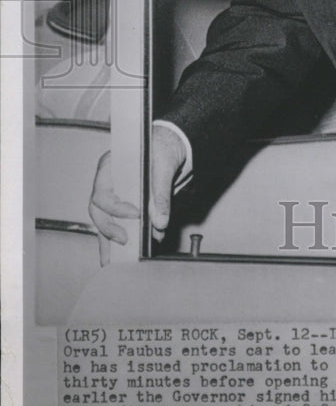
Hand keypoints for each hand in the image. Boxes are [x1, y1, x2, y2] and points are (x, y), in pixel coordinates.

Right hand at [88, 124, 185, 264]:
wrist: (167, 144)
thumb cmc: (161, 148)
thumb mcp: (164, 165)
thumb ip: (161, 193)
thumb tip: (160, 222)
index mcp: (109, 166)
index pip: (102, 193)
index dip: (116, 208)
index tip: (137, 214)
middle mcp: (106, 182)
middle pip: (98, 211)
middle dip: (109, 228)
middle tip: (126, 240)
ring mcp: (111, 194)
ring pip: (103, 221)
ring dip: (108, 241)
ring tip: (114, 262)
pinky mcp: (121, 205)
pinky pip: (114, 223)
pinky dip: (115, 240)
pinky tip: (118, 257)